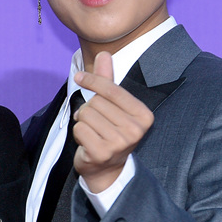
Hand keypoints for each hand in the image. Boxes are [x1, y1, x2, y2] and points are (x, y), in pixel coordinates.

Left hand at [72, 51, 153, 192]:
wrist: (107, 168)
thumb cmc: (109, 131)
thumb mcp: (111, 105)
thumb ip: (108, 80)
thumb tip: (104, 53)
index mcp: (144, 115)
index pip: (111, 89)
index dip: (92, 80)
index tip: (80, 77)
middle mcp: (136, 130)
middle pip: (95, 102)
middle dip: (88, 109)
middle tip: (95, 122)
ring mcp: (120, 144)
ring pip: (85, 114)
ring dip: (82, 121)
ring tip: (92, 132)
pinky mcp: (102, 153)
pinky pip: (78, 129)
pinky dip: (78, 133)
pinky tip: (87, 142)